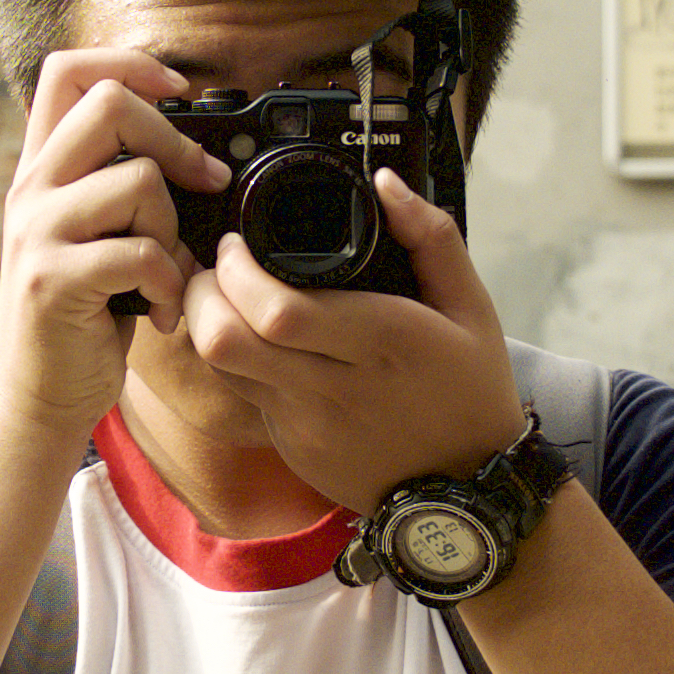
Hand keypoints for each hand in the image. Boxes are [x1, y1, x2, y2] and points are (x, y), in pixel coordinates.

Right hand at [0, 49, 230, 441]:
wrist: (38, 398)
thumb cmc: (84, 317)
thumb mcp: (94, 237)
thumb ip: (118, 187)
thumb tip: (194, 152)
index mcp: (41, 170)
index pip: (66, 69)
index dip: (128, 61)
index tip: (178, 88)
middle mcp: (31, 190)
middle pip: (107, 103)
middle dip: (173, 139)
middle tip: (204, 183)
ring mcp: (36, 233)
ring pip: (136, 180)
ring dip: (175, 229)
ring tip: (170, 273)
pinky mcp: (54, 280)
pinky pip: (140, 252)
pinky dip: (169, 284)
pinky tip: (164, 312)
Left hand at [180, 168, 525, 513]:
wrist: (466, 489)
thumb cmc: (470, 391)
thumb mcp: (472, 309)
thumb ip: (431, 238)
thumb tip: (386, 183)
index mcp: (382, 342)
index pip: (278, 309)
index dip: (237, 271)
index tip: (238, 244)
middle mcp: (335, 386)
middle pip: (226, 340)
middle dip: (200, 292)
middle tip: (215, 266)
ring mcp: (305, 423)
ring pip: (221, 367)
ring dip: (207, 323)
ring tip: (223, 295)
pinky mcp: (290, 446)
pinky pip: (241, 393)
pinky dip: (233, 358)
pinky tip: (251, 337)